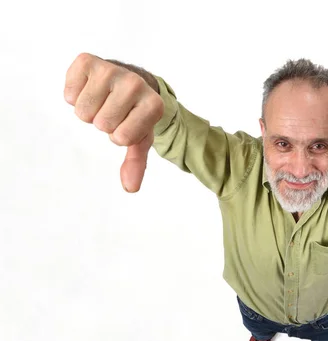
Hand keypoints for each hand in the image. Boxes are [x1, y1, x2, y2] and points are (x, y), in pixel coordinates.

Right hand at [64, 53, 163, 191]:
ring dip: (89, 111)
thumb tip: (130, 188)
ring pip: (83, 111)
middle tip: (114, 111)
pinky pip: (69, 93)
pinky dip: (74, 95)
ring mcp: (112, 69)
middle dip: (104, 123)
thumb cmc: (135, 115)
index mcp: (154, 105)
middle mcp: (135, 84)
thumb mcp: (139, 139)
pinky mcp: (88, 61)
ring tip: (103, 101)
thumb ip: (136, 163)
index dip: (120, 136)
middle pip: (101, 123)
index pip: (121, 138)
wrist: (133, 83)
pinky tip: (90, 89)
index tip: (129, 124)